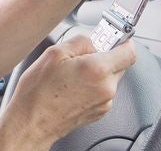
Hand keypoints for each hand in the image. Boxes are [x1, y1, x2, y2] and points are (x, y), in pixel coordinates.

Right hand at [0, 36, 136, 149]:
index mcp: (98, 70)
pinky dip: (91, 86)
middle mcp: (106, 88)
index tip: (114, 38)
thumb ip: (81, 40)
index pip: (129, 51)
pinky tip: (71, 86)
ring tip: (71, 74)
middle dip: (104, 56)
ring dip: (96, 72)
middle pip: (119, 64)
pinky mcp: (99, 112)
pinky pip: (102, 91)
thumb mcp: (54, 53)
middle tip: (82, 56)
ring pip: (109, 78)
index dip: (123, 41)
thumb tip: (94, 40)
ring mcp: (104, 103)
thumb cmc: (38, 93)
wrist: (31, 122)